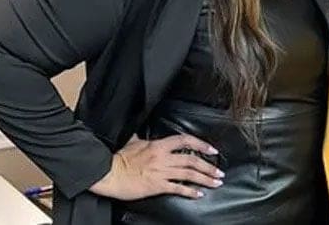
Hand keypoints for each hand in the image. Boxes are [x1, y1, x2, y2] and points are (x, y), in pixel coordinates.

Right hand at [90, 134, 223, 199]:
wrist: (108, 173)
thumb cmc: (118, 159)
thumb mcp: (133, 142)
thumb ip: (143, 138)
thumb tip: (143, 134)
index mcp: (159, 145)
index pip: (185, 141)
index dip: (201, 144)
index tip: (212, 150)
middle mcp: (163, 158)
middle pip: (192, 160)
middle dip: (209, 166)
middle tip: (219, 172)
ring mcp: (161, 172)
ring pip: (189, 174)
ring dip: (205, 178)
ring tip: (216, 182)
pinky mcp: (157, 186)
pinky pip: (178, 188)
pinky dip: (190, 191)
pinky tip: (199, 194)